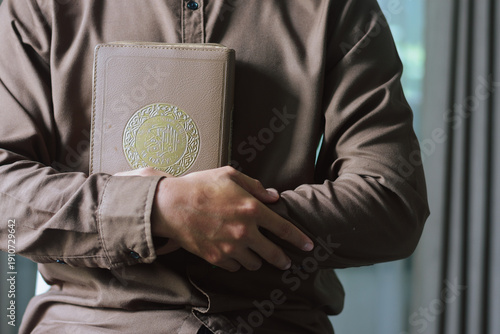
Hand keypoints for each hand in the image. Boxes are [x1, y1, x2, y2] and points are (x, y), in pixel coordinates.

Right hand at [116, 167, 313, 271]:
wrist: (170, 205)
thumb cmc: (200, 185)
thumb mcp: (230, 175)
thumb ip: (255, 186)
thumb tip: (274, 197)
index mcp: (252, 209)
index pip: (284, 229)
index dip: (299, 239)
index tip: (309, 246)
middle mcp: (245, 232)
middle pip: (273, 254)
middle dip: (283, 259)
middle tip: (286, 261)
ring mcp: (230, 247)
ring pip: (254, 264)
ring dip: (258, 260)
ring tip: (255, 255)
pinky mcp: (215, 258)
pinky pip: (234, 267)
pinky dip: (237, 263)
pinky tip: (235, 255)